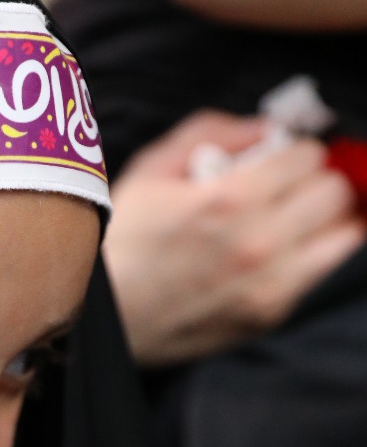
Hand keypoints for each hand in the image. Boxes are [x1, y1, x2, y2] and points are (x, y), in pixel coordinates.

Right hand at [104, 110, 364, 364]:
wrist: (103, 318)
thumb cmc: (121, 242)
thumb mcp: (152, 169)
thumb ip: (213, 133)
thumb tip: (266, 128)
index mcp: (230, 199)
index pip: (310, 156)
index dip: (296, 150)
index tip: (282, 157)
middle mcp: (259, 244)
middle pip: (335, 193)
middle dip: (315, 181)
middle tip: (291, 187)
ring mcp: (268, 285)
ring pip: (342, 236)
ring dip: (325, 220)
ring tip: (296, 218)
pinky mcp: (268, 315)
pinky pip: (318, 272)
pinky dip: (308, 256)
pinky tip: (276, 253)